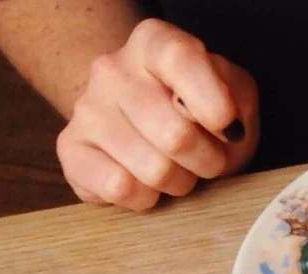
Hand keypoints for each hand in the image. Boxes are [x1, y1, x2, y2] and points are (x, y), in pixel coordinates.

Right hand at [56, 19, 261, 211]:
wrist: (135, 118)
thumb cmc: (194, 109)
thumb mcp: (232, 93)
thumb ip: (237, 102)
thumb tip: (225, 128)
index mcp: (153, 42)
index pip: (181, 60)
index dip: (211, 102)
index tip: (230, 129)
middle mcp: (112, 69)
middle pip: (174, 136)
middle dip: (206, 161)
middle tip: (207, 159)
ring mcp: (86, 108)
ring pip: (153, 170)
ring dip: (178, 182)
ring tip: (176, 168)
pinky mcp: (70, 149)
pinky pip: (121, 189)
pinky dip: (146, 198)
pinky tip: (145, 181)